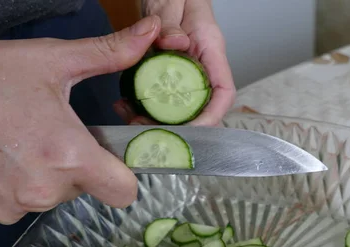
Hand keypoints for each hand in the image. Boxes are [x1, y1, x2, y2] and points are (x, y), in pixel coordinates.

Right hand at [0, 16, 161, 224]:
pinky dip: (12, 185)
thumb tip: (151, 33)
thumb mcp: (50, 60)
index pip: (124, 192)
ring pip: (49, 196)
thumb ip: (109, 53)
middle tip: (49, 131)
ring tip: (16, 139)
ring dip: (42, 174)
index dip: (122, 173)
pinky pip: (16, 204)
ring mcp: (9, 207)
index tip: (110, 155)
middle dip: (75, 164)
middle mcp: (42, 192)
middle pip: (84, 189)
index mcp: (68, 156)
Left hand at [117, 0, 234, 125]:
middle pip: (200, 108)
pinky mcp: (170, 72)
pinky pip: (163, 96)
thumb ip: (171, 23)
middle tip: (150, 130)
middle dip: (178, 125)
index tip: (191, 130)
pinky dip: (145, 105)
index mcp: (210, 49)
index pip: (223, 92)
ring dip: (158, 119)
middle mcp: (201, 65)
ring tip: (132, 118)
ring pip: (179, 106)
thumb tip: (176, 44)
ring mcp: (186, 71)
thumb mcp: (171, 3)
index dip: (211, 117)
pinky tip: (126, 104)